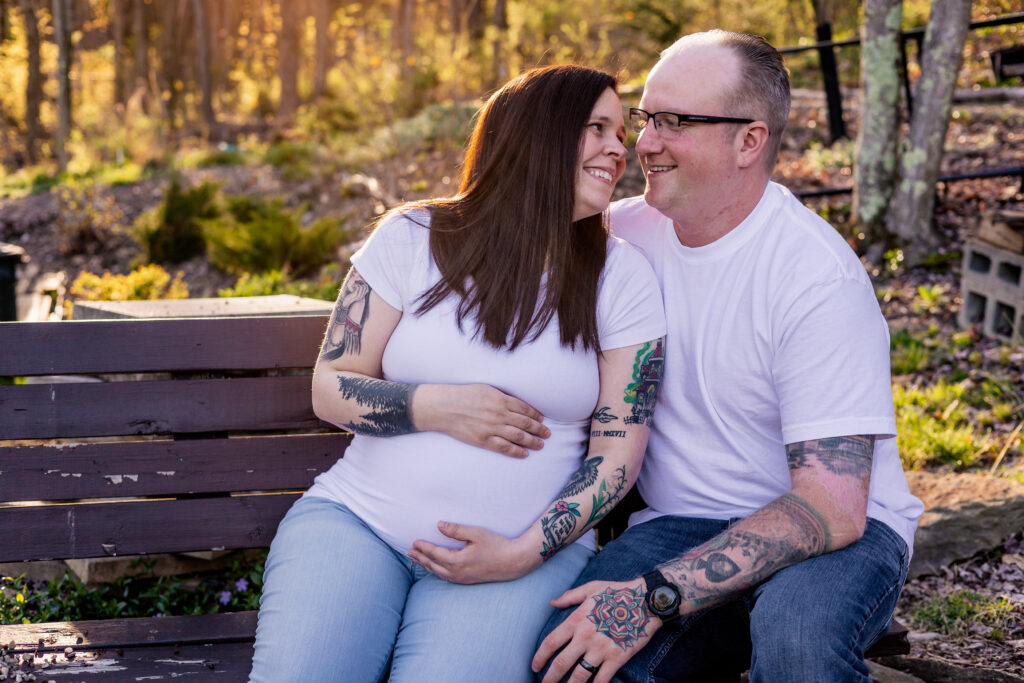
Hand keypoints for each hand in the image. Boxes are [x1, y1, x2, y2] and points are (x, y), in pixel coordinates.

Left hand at [409, 521, 538, 583]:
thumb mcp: (476, 533)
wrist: (513, 562)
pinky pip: (447, 577)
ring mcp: (463, 578)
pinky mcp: (468, 580)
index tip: (414, 542)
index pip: (435, 554)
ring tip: (418, 559)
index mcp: (458, 561)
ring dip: (427, 565)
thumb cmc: (496, 545)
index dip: (423, 548)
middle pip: (433, 565)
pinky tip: (436, 568)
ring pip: (439, 573)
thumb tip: (439, 525)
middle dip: (421, 558)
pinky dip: (437, 571)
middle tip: (410, 551)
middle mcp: (458, 573)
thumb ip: (456, 530)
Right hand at [413, 383, 549, 457]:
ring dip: (532, 441)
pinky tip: (525, 454)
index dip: (535, 415)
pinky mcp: (484, 440)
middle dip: (539, 430)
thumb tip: (516, 404)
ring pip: (518, 437)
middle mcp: (500, 414)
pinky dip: (517, 452)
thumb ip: (502, 397)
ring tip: (540, 445)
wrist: (444, 407)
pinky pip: (504, 447)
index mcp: (501, 399)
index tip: (541, 420)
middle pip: (525, 423)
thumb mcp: (486, 389)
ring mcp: (492, 428)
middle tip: (547, 434)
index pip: (525, 409)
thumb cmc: (463, 395)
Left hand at [533, 580, 658, 682]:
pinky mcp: (617, 658)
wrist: (646, 601)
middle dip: (549, 678)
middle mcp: (585, 637)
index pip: (551, 642)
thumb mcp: (591, 588)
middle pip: (561, 663)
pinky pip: (601, 679)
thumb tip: (552, 603)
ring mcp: (601, 649)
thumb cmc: (617, 592)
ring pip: (579, 676)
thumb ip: (570, 596)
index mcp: (576, 620)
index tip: (534, 666)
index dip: (540, 657)